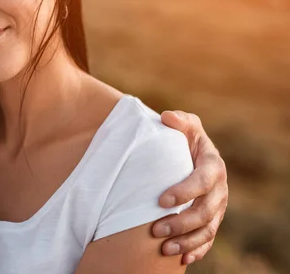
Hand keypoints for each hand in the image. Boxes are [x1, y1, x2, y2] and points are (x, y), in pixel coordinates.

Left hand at [152, 110, 228, 264]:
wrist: (188, 154)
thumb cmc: (182, 138)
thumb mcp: (183, 126)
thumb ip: (179, 121)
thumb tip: (167, 117)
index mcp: (213, 165)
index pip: (203, 181)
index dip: (185, 192)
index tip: (161, 200)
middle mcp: (219, 189)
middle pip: (206, 211)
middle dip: (181, 223)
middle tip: (156, 229)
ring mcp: (217, 207)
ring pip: (207, 229)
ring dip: (187, 241)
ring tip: (165, 248)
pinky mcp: (211, 220)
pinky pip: (208, 239)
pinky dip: (197, 250)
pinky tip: (182, 258)